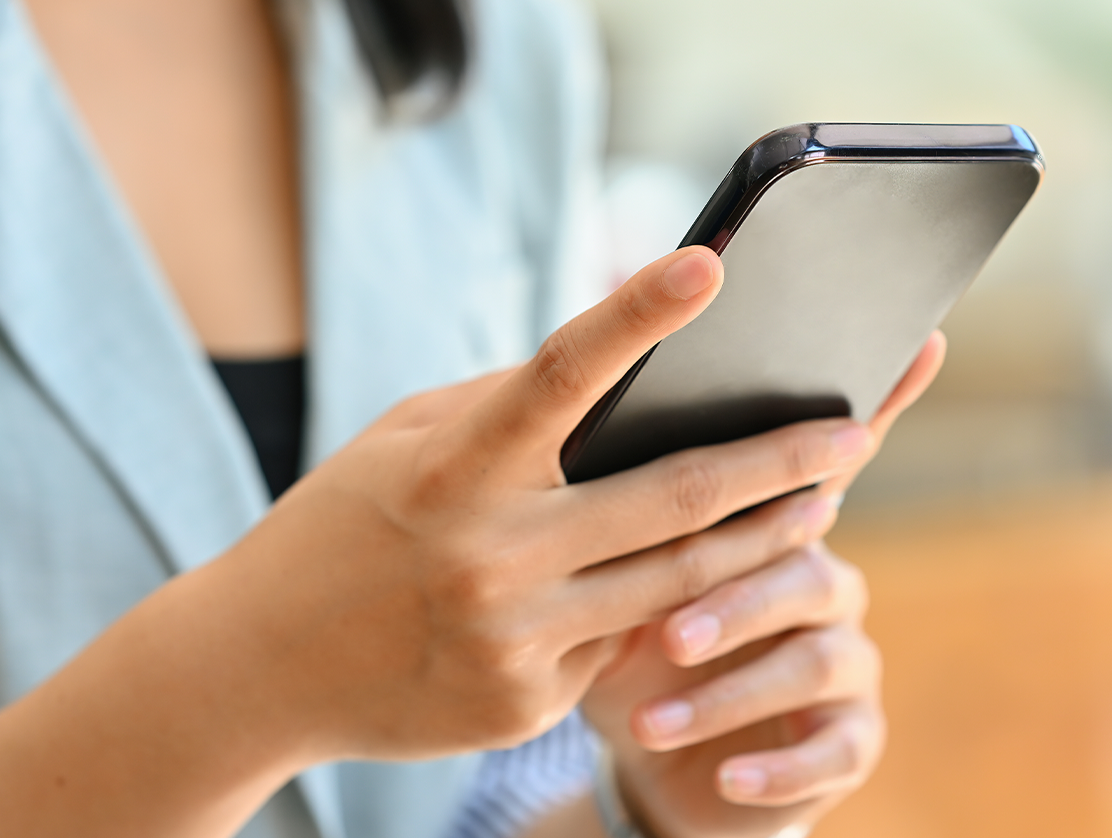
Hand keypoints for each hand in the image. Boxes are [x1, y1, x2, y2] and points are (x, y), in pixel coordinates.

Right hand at [223, 245, 880, 761]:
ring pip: (678, 583)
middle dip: (779, 463)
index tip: (709, 263)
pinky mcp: (527, 707)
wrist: (255, 670)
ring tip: (823, 497)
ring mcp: (513, 642)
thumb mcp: (406, 445)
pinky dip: (658, 608)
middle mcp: (487, 557)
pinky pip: (621, 643)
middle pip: (671, 501)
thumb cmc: (342, 528)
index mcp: (450, 471)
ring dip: (763, 538)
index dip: (634, 314)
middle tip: (856, 429)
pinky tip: (690, 585)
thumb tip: (627, 365)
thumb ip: (511, 411)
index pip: (556, 376)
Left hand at [581, 333, 945, 837]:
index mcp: (772, 519)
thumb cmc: (619, 634)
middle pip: (801, 558)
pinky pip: (832, 749)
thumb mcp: (602, 565)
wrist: (644, 753)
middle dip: (735, 590)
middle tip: (662, 625)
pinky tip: (729, 780)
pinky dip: (779, 768)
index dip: (878, 399)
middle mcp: (824, 576)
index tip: (919, 343)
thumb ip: (612, 494)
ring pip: (813, 656)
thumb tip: (577, 399)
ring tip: (650, 717)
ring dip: (730, 690)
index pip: (828, 451)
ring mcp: (845, 657)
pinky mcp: (849, 738)